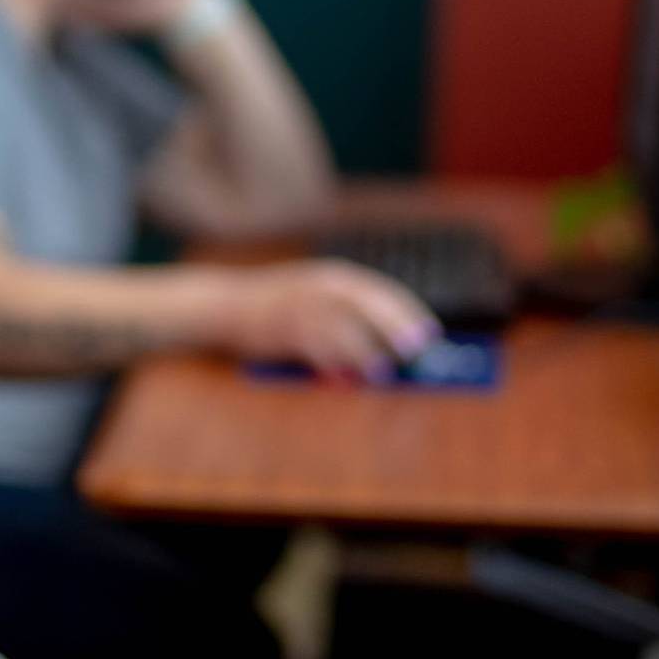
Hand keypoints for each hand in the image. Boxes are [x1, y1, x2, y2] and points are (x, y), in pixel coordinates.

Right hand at [220, 259, 442, 380]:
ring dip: (364, 352)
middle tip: (417, 350)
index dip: (407, 312)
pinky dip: (331, 365)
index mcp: (334, 277)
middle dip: (394, 328)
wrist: (229, 305)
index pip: (380, 291)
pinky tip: (346, 381)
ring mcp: (300, 306)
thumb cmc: (281, 309)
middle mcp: (320, 287)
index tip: (430, 334)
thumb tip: (394, 348)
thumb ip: (351, 317)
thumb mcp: (316, 299)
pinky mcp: (281, 329)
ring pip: (340, 329)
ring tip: (384, 374)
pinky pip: (312, 348)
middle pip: (366, 305)